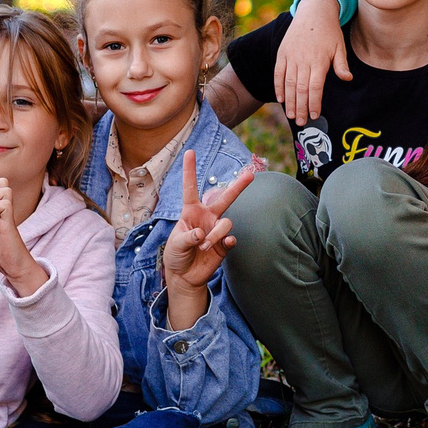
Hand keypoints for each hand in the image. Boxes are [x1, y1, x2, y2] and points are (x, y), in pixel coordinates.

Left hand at [161, 151, 257, 292]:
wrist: (184, 275)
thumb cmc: (176, 255)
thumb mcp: (175, 245)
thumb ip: (187, 238)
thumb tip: (202, 234)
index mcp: (191, 211)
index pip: (190, 188)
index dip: (189, 170)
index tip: (190, 151)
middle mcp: (207, 217)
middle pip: (225, 198)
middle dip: (238, 186)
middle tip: (251, 174)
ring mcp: (217, 229)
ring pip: (226, 223)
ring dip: (214, 235)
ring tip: (203, 246)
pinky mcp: (225, 243)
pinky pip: (231, 238)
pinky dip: (226, 241)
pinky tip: (223, 245)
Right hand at [275, 0, 351, 124]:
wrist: (313, 12)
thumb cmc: (329, 32)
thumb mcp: (340, 46)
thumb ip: (341, 65)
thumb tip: (347, 79)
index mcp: (319, 61)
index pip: (315, 87)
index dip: (314, 103)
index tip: (315, 115)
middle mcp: (303, 60)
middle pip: (300, 89)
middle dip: (301, 108)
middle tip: (302, 122)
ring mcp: (291, 57)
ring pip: (288, 84)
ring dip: (290, 102)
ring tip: (292, 115)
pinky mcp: (283, 53)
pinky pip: (279, 73)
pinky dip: (278, 87)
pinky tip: (282, 99)